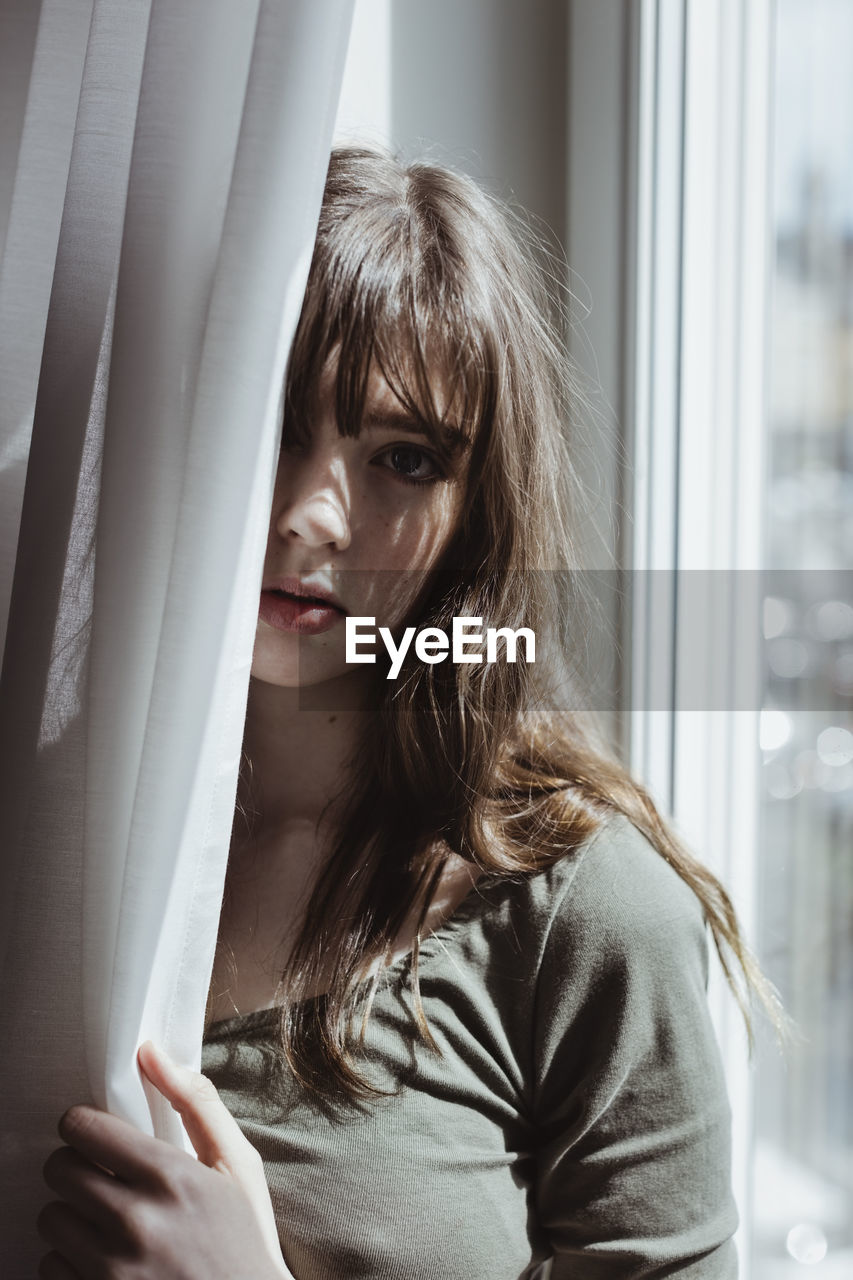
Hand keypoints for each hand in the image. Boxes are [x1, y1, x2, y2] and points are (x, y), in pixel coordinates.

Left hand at [38, 1041, 292, 1279]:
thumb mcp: (236, 1165)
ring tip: (106, 1223)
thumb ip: (194, 1101)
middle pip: (59, 1171)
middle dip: (75, 1169)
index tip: (94, 1136)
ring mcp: (111, 1271)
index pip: (84, 1129)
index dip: (84, 1127)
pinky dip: (69, 1263)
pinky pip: (48, 1268)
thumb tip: (150, 1051)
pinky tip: (104, 1261)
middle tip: (100, 1179)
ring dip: (71, 1217)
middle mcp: (136, 1223)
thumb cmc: (243, 1240)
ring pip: (50, 1220)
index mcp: (172, 1178)